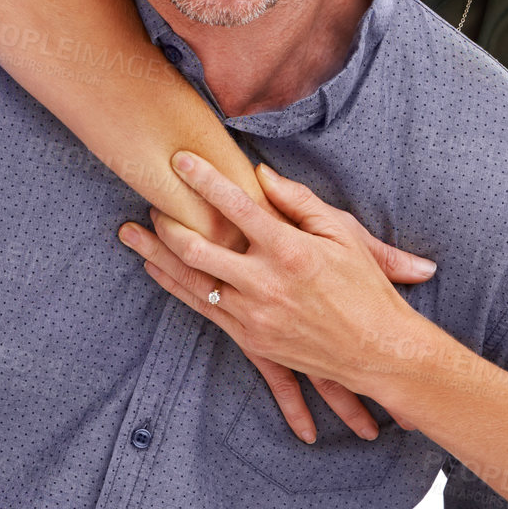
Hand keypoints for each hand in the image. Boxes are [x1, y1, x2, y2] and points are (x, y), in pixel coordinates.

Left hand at [118, 152, 433, 441]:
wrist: (376, 350)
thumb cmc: (365, 288)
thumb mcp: (344, 236)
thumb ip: (301, 202)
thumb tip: (263, 176)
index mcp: (290, 250)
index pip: (237, 206)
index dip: (205, 179)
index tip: (180, 158)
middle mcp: (265, 283)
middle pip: (199, 246)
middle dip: (168, 219)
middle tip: (151, 197)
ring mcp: (253, 314)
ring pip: (191, 279)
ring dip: (157, 253)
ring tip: (132, 232)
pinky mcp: (249, 338)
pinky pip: (201, 307)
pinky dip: (174, 285)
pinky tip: (156, 268)